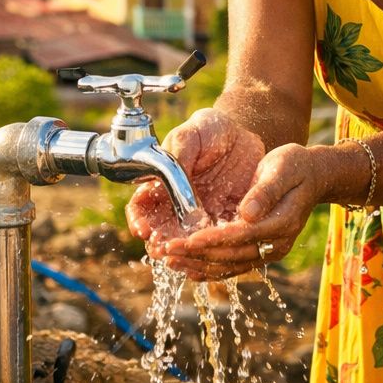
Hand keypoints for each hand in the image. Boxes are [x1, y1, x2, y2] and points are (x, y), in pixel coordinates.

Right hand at [125, 109, 263, 258]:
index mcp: (161, 183)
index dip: (139, 220)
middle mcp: (177, 205)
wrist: (244, 135)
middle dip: (160, 242)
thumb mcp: (193, 131)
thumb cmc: (211, 129)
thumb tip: (170, 177)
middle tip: (164, 248)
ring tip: (186, 253)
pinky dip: (213, 247)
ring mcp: (200, 216)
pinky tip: (214, 249)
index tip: (144, 229)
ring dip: (184, 250)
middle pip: (162, 231)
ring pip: (188, 240)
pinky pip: (217, 239)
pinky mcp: (225, 221)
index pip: (142, 207)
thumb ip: (180, 151)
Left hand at [162, 142, 323, 279]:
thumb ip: (265, 191)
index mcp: (282, 222)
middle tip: (166, 251)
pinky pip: (233, 265)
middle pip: (232, 256)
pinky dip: (209, 268)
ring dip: (199, 265)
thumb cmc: (295, 166)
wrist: (314, 176)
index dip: (212, 240)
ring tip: (169, 261)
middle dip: (197, 255)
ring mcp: (269, 250)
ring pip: (230, 266)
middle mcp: (276, 243)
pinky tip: (188, 267)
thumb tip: (247, 213)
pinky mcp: (261, 251)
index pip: (242, 235)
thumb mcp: (282, 168)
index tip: (186, 240)